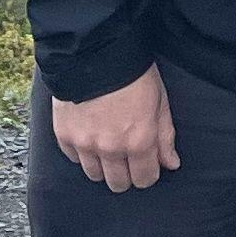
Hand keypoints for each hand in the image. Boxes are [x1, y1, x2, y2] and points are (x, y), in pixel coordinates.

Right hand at [51, 62, 178, 192]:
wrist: (95, 52)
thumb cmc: (134, 74)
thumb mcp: (159, 102)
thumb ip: (164, 137)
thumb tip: (171, 164)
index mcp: (139, 142)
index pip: (145, 179)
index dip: (148, 173)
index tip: (146, 163)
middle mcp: (111, 149)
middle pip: (119, 184)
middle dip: (126, 174)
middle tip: (126, 157)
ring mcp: (85, 144)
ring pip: (95, 175)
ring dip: (103, 165)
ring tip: (106, 146)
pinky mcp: (64, 135)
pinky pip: (74, 158)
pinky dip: (82, 151)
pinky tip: (88, 135)